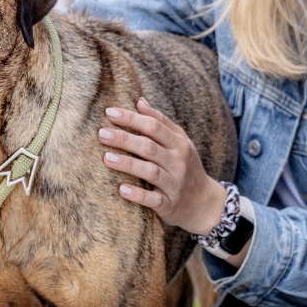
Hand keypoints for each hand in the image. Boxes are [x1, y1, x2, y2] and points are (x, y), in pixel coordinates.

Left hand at [99, 97, 226, 235]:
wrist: (205, 203)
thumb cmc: (187, 166)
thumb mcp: (180, 142)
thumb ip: (161, 122)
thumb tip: (140, 101)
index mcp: (179, 144)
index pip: (154, 127)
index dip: (131, 118)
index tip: (110, 112)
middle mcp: (178, 163)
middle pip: (149, 147)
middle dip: (124, 139)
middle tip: (101, 133)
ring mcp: (174, 184)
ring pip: (150, 172)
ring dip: (128, 164)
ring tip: (106, 157)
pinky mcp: (169, 205)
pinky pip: (153, 199)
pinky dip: (138, 195)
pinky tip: (121, 189)